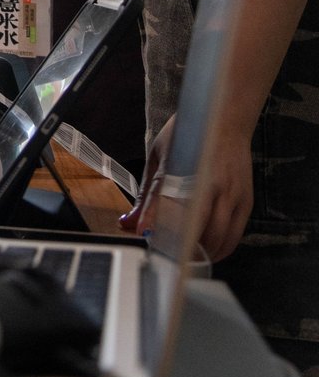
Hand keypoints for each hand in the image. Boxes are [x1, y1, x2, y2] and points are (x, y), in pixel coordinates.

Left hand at [119, 113, 252, 262]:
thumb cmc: (187, 134)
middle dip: (179, 248)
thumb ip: (147, 194)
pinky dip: (220, 250)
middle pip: (196, 228)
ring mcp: (232, 193)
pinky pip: (234, 236)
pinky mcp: (246, 201)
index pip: (166, 201)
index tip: (144, 237)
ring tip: (184, 259)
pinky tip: (207, 252)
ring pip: (217, 238)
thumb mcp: (159, 155)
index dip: (154, 222)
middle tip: (165, 257)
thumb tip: (129, 225)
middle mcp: (210, 183)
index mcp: (184, 167)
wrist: (225, 116)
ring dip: (200, 253)